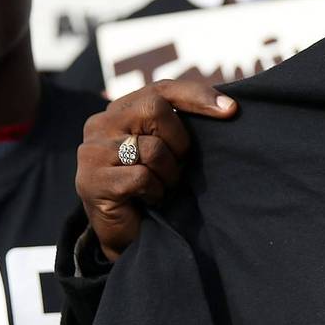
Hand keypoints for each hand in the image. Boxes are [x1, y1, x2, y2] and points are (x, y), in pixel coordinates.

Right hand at [76, 80, 236, 260]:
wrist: (125, 235)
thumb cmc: (151, 188)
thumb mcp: (166, 150)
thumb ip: (178, 125)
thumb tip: (227, 107)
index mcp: (120, 110)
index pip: (162, 89)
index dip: (197, 96)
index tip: (232, 109)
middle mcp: (100, 124)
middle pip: (155, 110)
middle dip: (179, 141)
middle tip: (178, 166)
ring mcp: (92, 151)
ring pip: (152, 148)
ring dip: (168, 174)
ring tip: (161, 186)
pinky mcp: (92, 180)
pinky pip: (142, 177)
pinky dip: (155, 192)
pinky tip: (149, 199)